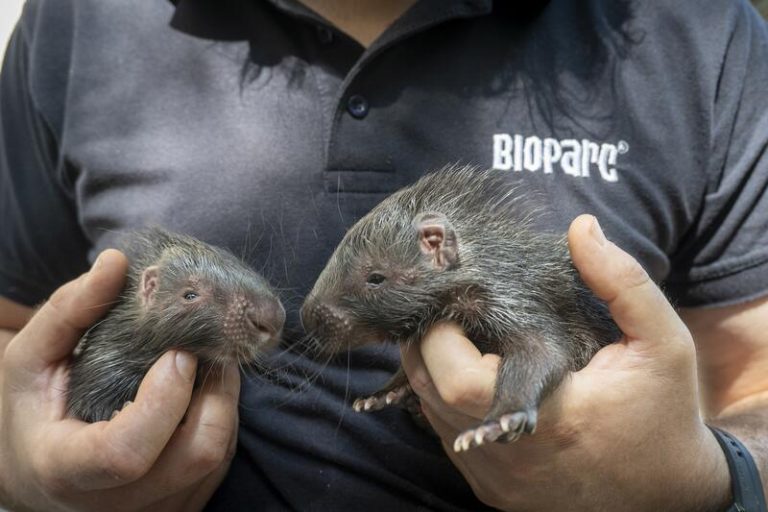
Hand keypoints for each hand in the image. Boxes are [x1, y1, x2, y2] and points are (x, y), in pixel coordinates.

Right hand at [0, 250, 238, 511]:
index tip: (178, 353)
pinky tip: (200, 396)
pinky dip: (221, 421)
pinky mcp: (180, 506)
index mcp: (67, 469)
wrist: (38, 471)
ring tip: (207, 365)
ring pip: (219, 455)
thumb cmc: (32, 409)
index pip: (127, 451)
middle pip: (196, 454)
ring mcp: (153, 509)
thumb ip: (71, 311)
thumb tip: (117, 262)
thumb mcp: (31, 358)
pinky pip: (221, 462)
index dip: (164, 398)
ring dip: (225, 402)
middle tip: (208, 351)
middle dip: (216, 392)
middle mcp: (115, 503)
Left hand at [400, 215, 731, 510]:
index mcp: (552, 416)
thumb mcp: (661, 342)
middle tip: (457, 314)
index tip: (460, 301)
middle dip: (430, 343)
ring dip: (436, 370)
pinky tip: (479, 377)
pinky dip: (448, 402)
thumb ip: (622, 282)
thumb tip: (581, 228)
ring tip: (468, 340)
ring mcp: (498, 479)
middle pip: (429, 391)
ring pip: (430, 414)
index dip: (440, 335)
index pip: (456, 379)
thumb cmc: (662, 411)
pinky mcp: (493, 491)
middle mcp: (513, 457)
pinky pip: (445, 437)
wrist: (668, 493)